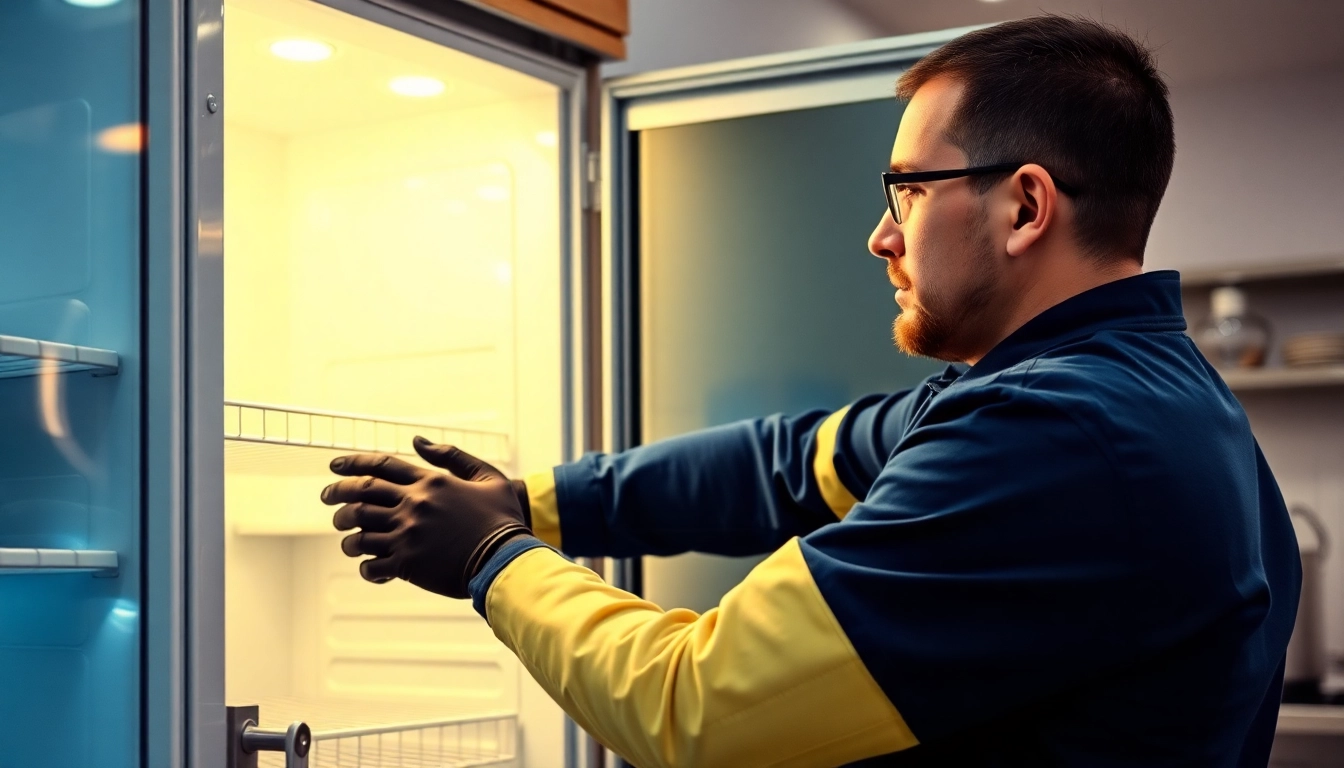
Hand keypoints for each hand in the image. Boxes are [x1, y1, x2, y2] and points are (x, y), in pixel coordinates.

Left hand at [320, 437, 530, 598]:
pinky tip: (370, 566)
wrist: (507, 558)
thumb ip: (452, 456)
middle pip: (361, 494)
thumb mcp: (487, 477)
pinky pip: (372, 564)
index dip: (353, 463)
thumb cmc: (502, 519)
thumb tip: (417, 442)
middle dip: (337, 494)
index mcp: (430, 483)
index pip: (381, 466)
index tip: (334, 465)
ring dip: (348, 535)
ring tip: (347, 539)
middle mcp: (413, 505)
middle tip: (326, 498)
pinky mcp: (407, 564)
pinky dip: (366, 566)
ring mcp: (408, 535)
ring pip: (360, 531)